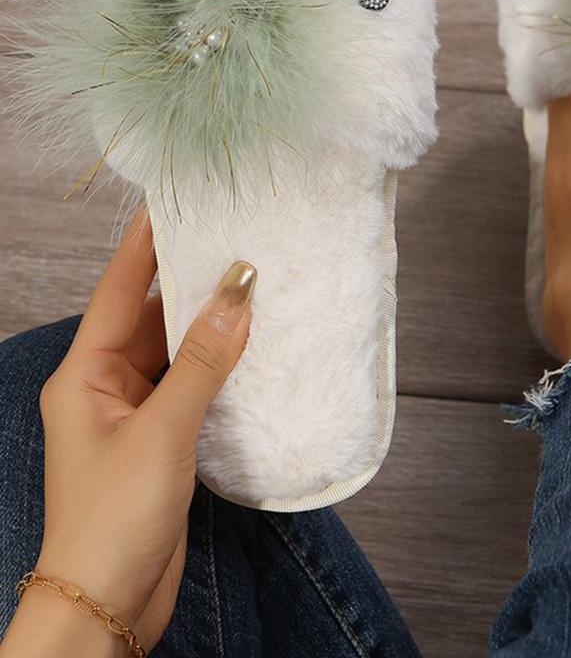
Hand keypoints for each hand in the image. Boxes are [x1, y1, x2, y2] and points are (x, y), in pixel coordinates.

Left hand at [2, 209, 254, 653]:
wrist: (108, 604)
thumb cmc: (114, 519)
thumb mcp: (162, 431)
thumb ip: (202, 361)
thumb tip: (238, 293)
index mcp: (85, 374)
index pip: (118, 288)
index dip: (145, 242)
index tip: (171, 199)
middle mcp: (104, 386)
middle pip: (151, 316)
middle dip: (190, 283)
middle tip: (233, 240)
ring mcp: (132, 414)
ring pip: (174, 351)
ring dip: (209, 327)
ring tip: (252, 287)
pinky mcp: (159, 440)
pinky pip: (189, 385)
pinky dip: (217, 366)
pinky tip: (250, 350)